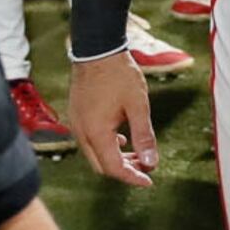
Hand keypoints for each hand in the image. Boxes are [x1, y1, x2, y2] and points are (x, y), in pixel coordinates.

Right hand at [69, 51, 158, 186]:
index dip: (132, 178)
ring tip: (137, 154)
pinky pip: (89, 142)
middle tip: (146, 167)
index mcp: (97, 132)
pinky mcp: (76, 116)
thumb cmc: (119, 75)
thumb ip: (144, 136)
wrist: (96, 50)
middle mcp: (82, 132)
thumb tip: (152, 162)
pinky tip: (121, 139)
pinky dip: (106, 147)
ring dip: (115, 159)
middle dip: (125, 171)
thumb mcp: (138, 106)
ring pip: (95, 155)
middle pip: (102, 166)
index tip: (150, 180)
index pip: (114, 168)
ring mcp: (77, 124)